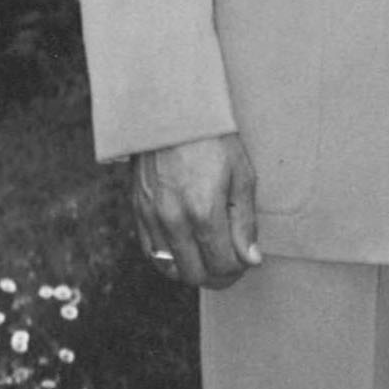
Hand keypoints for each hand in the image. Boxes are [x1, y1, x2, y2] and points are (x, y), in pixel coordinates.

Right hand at [132, 133, 260, 289]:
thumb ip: (245, 223)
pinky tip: (186, 249)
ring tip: (208, 258)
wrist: (171, 112)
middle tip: (230, 265)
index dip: (238, 270)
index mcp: (205, 211)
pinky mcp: (137, 211)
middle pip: (196, 274)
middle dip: (217, 276)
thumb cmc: (212, 140)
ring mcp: (152, 217)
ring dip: (193, 270)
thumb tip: (251, 259)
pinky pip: (151, 253)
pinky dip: (170, 259)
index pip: (223, 264)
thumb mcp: (242, 176)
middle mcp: (174, 220)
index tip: (245, 262)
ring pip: (171, 269)